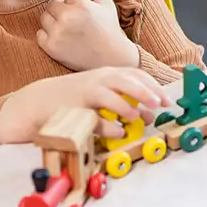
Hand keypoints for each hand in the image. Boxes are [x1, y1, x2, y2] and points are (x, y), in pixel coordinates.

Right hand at [0, 67, 169, 144]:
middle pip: (126, 80)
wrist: (40, 100)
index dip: (153, 87)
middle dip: (145, 91)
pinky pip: (93, 118)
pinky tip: (118, 132)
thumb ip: (125, 99)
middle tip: (159, 104)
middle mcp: (98, 80)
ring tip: (139, 116)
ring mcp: (85, 92)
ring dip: (126, 106)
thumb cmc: (76, 97)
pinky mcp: (74, 109)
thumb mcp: (102, 92)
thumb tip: (149, 114)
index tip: (166, 100)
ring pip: (109, 95)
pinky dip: (108, 126)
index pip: (136, 75)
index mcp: (107, 74)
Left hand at [37, 0, 138, 70]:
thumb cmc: (109, 31)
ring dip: (52, 22)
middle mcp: (69, 17)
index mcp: (82, 5)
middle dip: (59, 8)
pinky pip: (39, 34)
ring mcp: (59, 33)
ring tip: (70, 31)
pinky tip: (63, 41)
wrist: (111, 61)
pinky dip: (47, 37)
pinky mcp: (52, 47)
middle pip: (50, 3)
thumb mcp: (106, 6)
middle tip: (74, 19)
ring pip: (44, 18)